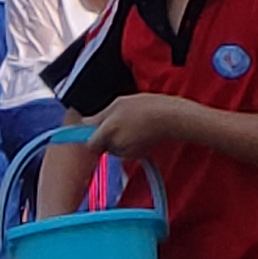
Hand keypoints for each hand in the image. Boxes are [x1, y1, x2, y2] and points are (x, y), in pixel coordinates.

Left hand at [81, 93, 196, 159]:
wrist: (173, 118)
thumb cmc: (147, 106)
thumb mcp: (119, 102)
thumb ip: (99, 116)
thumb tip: (84, 123)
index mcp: (109, 130)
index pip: (90, 143)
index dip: (91, 137)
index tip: (92, 132)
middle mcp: (116, 144)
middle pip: (102, 144)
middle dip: (106, 136)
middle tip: (117, 121)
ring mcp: (127, 152)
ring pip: (114, 148)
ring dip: (118, 139)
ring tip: (132, 124)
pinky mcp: (137, 155)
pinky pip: (126, 150)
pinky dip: (130, 143)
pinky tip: (140, 132)